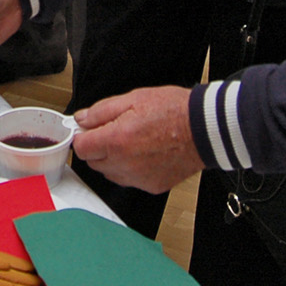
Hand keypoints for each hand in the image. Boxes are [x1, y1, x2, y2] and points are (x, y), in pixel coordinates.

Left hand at [71, 85, 203, 194]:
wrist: (205, 129)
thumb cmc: (174, 111)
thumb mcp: (133, 99)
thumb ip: (101, 111)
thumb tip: (82, 119)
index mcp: (117, 140)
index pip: (81, 147)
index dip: (82, 136)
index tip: (87, 130)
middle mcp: (125, 164)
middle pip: (93, 162)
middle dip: (97, 147)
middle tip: (113, 131)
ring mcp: (138, 178)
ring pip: (110, 173)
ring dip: (112, 159)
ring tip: (131, 141)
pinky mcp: (151, 186)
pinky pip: (129, 180)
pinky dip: (130, 169)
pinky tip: (144, 153)